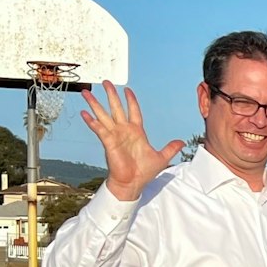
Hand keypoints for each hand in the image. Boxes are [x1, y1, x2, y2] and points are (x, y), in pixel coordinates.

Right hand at [80, 81, 184, 201]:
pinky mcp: (108, 142)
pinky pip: (99, 129)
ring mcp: (115, 136)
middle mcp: (124, 131)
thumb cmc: (144, 172)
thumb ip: (170, 148)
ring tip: (86, 93)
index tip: (127, 89)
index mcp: (137, 132)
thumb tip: (182, 142)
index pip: (134, 111)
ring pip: (103, 115)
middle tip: (105, 82)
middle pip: (116, 108)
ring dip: (95, 104)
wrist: (133, 184)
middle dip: (111, 95)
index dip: (131, 100)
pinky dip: (91, 121)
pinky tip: (84, 113)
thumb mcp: (161, 158)